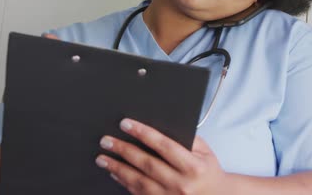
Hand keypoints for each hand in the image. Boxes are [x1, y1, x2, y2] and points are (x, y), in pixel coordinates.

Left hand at [95, 118, 229, 194]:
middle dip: (123, 150)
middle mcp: (181, 184)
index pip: (164, 146)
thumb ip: (186, 139)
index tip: (126, 124)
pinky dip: (124, 182)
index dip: (143, 133)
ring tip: (102, 158)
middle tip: (106, 140)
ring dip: (117, 168)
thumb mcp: (205, 152)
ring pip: (138, 181)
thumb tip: (160, 125)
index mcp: (193, 167)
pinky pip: (138, 194)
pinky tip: (114, 173)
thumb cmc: (208, 172)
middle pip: (147, 163)